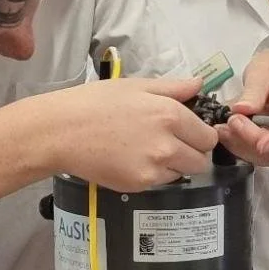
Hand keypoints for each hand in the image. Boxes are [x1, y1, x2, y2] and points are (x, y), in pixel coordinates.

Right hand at [38, 76, 216, 190]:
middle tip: (171, 143)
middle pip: (201, 160)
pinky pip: (161, 182)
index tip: (188, 132)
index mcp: (170, 114)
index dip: (200, 134)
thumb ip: (173, 87)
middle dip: (192, 152)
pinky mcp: (139, 184)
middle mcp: (168, 144)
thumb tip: (200, 85)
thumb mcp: (136, 86)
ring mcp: (154, 168)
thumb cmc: (95, 102)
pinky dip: (154, 174)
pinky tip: (133, 160)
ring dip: (174, 165)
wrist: (61, 132)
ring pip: (183, 173)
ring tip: (148, 151)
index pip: (208, 136)